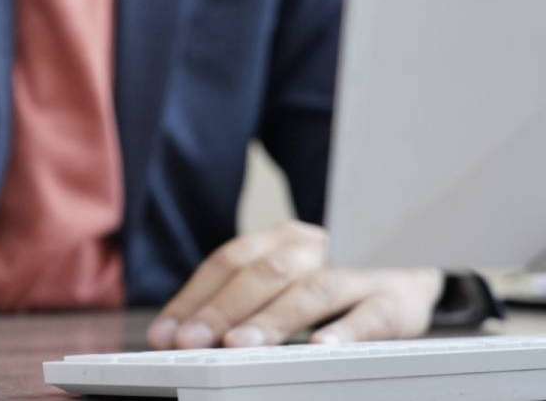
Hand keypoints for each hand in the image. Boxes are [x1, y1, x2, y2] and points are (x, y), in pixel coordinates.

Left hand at [146, 220, 443, 348]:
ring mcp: (358, 270)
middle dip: (221, 310)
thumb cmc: (336, 287)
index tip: (165, 334)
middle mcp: (317, 246)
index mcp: (282, 238)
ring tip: (238, 346)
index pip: (228, 262)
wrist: (421, 270)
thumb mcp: (287, 285)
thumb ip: (240, 305)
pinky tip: (321, 348)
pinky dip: (345, 330)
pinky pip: (369, 315)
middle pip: (262, 274)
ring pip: (311, 290)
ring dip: (271, 320)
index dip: (193, 297)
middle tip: (190, 342)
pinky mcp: (397, 299)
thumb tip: (180, 336)